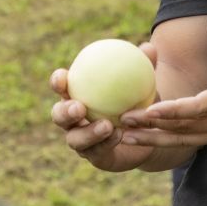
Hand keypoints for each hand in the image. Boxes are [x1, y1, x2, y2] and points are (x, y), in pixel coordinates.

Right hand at [49, 42, 159, 172]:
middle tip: (79, 107)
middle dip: (64, 112)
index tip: (63, 77)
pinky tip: (119, 134)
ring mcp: (82, 140)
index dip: (57, 81)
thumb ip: (144, 66)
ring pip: (75, 139)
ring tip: (106, 125)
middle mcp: (74, 119)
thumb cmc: (138, 97)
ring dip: (88, 133)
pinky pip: (97, 152)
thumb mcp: (143, 81)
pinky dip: (106, 143)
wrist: (147, 130)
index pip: (61, 86)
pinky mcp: (95, 157)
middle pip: (59, 116)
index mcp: (78, 95)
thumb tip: (149, 48)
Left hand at [118, 18, 206, 147]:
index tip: (148, 109)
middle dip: (155, 126)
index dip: (174, 109)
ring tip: (127, 135)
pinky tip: (149, 135)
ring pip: (189, 138)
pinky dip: (170, 138)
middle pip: (188, 127)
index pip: (202, 106)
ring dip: (158, 138)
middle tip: (123, 122)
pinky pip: (195, 139)